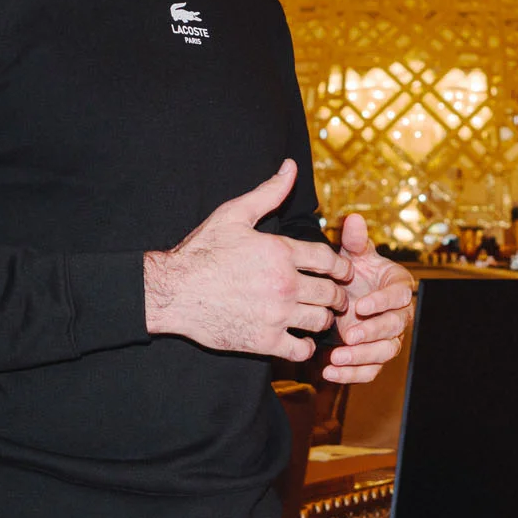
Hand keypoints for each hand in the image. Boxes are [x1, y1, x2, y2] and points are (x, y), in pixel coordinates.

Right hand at [143, 160, 351, 361]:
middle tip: (338, 298)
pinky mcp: (264, 340)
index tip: (344, 273)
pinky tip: (300, 339)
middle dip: (338, 295)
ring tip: (320, 316)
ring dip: (325, 319)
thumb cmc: (202, 251)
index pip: (329, 260)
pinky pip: (301, 349)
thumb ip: (268, 193)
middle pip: (331, 293)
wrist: (173, 291)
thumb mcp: (234, 214)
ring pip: (321, 321)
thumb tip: (290, 167)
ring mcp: (276, 314)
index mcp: (281, 252)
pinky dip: (306, 346)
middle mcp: (285, 284)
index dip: (342, 267)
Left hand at [322, 212, 413, 383]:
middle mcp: (400, 314)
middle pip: (395, 328)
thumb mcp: (352, 256)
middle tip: (349, 335)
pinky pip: (370, 370)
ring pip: (386, 352)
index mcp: (399, 286)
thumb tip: (353, 219)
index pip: (400, 295)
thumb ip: (355, 241)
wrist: (344, 297)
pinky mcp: (375, 356)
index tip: (360, 305)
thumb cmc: (353, 273)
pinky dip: (351, 375)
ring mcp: (389, 337)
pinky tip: (328, 372)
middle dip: (372, 333)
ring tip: (336, 358)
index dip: (382, 301)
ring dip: (362, 357)